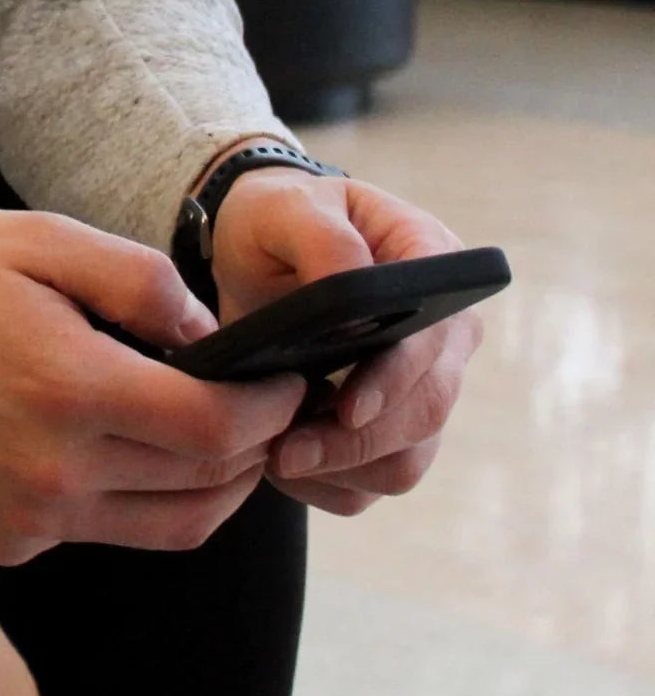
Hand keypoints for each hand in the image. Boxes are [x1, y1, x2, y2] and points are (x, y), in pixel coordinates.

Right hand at [0, 208, 306, 565]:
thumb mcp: (45, 239)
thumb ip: (143, 282)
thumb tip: (212, 339)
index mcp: (66, 389)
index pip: (217, 430)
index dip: (272, 408)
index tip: (288, 380)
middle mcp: (49, 471)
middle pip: (206, 484)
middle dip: (256, 442)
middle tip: (268, 404)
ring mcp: (25, 516)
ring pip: (169, 525)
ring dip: (215, 485)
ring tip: (222, 435)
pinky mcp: (4, 538)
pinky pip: (105, 532)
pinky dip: (142, 500)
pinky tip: (130, 450)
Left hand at [210, 168, 486, 515]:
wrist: (254, 257)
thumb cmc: (277, 222)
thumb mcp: (286, 209)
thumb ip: (323, 237)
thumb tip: (354, 285)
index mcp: (434, 268)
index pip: (436, 337)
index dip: (396, 378)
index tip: (348, 408)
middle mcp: (442, 336)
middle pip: (427, 410)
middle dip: (357, 441)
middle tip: (286, 453)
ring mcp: (420, 388)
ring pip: (406, 460)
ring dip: (342, 469)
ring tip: (277, 457)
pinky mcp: (390, 431)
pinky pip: (372, 484)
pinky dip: (328, 486)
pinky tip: (282, 467)